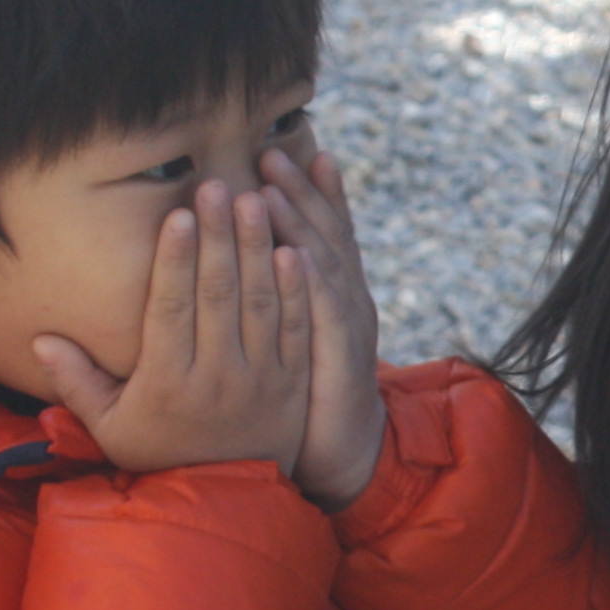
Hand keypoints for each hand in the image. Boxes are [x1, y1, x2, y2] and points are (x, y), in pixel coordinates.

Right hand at [30, 183, 314, 475]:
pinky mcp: (294, 380)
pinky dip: (297, 288)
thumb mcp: (110, 428)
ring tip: (255, 199)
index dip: (175, 261)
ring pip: (262, 302)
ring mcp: (261, 378)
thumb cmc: (160, 455)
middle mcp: (217, 376)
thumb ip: (76, 383)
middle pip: (219, 294)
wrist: (226, 499)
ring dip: (259, 248)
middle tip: (217, 185)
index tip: (177, 216)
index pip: (172, 310)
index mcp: (168, 383)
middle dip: (218, 236)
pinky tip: (293, 248)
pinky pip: (297, 327)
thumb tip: (38, 340)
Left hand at [262, 143, 385, 509]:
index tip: (293, 154)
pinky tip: (296, 254)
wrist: (344, 457)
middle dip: (300, 192)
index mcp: (334, 296)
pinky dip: (314, 282)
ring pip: (324, 265)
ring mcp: (348, 329)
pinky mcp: (341, 360)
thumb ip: (281, 304)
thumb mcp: (296, 343)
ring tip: (273, 186)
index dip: (314, 194)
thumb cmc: (304, 402)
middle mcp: (346, 302)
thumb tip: (261, 259)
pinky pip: (327, 314)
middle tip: (271, 152)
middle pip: (325, 236)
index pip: (324, 234)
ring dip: (301, 224)